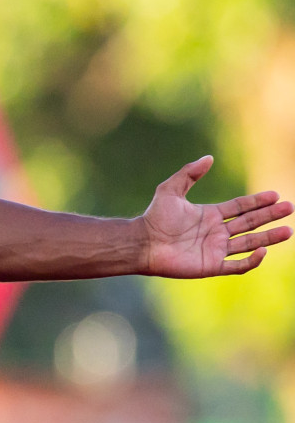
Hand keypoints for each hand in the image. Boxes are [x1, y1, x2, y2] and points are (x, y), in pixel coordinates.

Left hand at [142, 155, 292, 277]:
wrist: (143, 243)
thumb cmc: (155, 217)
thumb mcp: (171, 190)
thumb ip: (189, 173)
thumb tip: (209, 157)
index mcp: (210, 215)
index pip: (240, 207)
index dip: (257, 201)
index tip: (275, 195)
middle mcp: (216, 232)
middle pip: (250, 223)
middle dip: (269, 216)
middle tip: (289, 208)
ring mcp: (216, 249)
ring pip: (249, 243)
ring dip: (269, 237)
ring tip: (288, 230)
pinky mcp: (212, 265)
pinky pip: (237, 265)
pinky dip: (251, 260)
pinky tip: (262, 250)